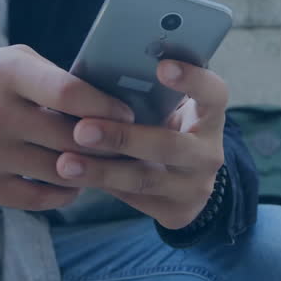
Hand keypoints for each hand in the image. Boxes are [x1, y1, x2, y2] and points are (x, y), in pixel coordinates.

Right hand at [0, 45, 133, 210]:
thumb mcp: (10, 61)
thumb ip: (53, 76)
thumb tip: (109, 101)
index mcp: (6, 72)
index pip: (68, 93)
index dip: (105, 107)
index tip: (127, 115)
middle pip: (69, 137)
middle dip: (105, 144)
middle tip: (125, 146)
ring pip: (59, 171)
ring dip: (89, 171)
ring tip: (104, 165)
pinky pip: (37, 198)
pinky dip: (63, 194)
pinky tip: (72, 183)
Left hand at [56, 60, 228, 229]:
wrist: (186, 178)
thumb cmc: (163, 125)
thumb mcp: (165, 108)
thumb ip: (144, 94)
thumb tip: (93, 76)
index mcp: (209, 116)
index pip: (214, 94)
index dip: (192, 79)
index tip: (161, 67)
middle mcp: (209, 153)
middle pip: (170, 146)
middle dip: (123, 137)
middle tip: (82, 129)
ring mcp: (195, 187)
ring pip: (145, 179)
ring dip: (102, 170)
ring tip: (65, 163)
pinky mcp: (177, 213)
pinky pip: (133, 199)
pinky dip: (100, 186)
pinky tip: (70, 178)